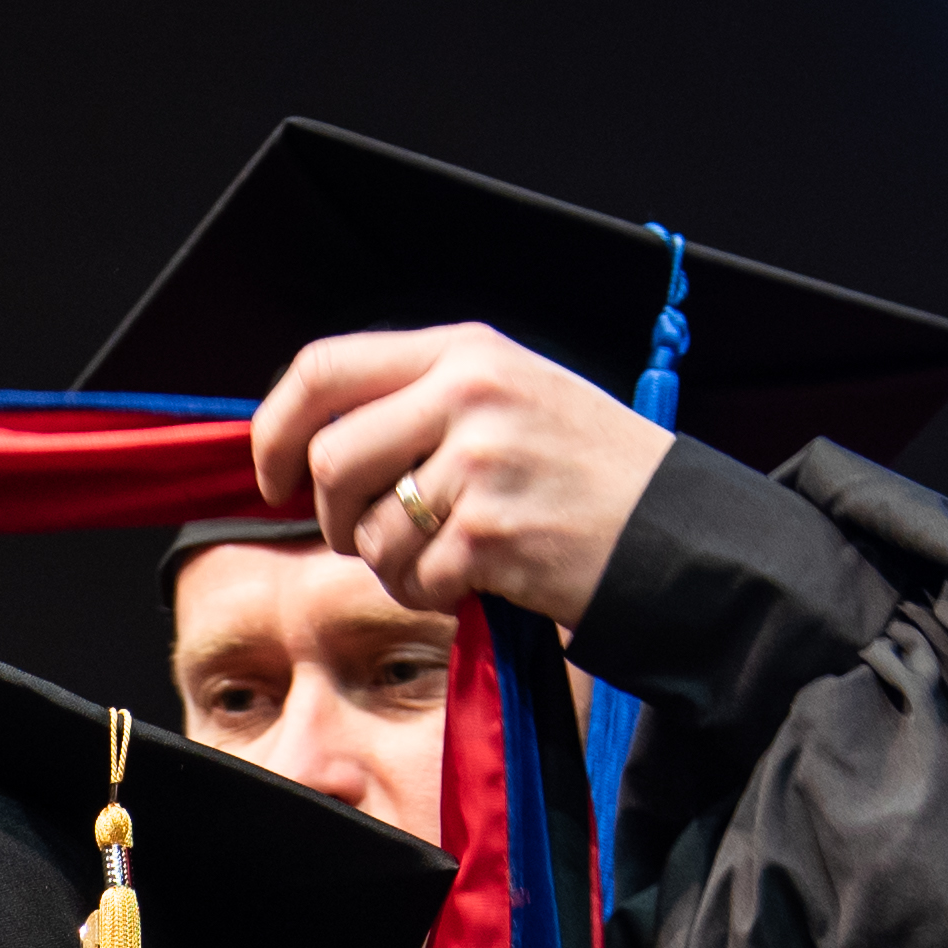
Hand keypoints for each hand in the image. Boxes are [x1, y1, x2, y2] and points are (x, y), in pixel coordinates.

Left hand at [249, 323, 674, 635]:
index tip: (272, 474)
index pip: (325, 368)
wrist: (675, 530)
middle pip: (330, 459)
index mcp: (465, 352)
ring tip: (447, 557)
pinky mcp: (492, 531)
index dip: (275, 427)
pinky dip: (430, 595)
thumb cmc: (586, 471)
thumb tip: (315, 440)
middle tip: (372, 535)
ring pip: (368, 531)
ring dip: (391, 565)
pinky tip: (475, 581)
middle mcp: (468, 394)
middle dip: (335, 516)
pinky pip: (412, 579)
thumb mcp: (509, 398)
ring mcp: (481, 462)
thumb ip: (420, 403)